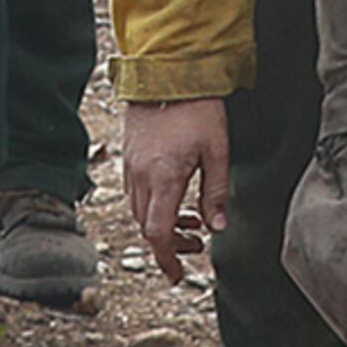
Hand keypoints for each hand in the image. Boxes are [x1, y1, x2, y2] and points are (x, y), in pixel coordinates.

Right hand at [121, 98, 228, 281]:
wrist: (166, 72)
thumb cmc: (196, 108)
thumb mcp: (217, 150)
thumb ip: (216, 192)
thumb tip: (217, 228)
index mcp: (163, 179)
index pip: (158, 233)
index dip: (167, 258)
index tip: (178, 274)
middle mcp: (141, 177)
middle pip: (147, 227)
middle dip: (169, 244)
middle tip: (195, 245)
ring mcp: (131, 166)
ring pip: (139, 212)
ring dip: (162, 225)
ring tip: (191, 222)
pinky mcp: (129, 156)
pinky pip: (135, 193)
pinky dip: (152, 206)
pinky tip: (174, 198)